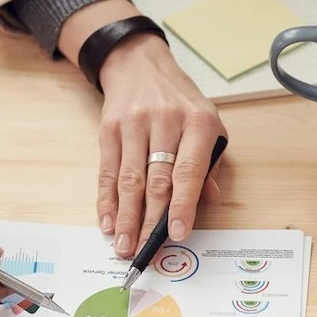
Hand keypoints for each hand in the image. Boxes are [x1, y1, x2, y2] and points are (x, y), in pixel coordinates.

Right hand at [97, 34, 225, 256]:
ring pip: (130, 180)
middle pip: (157, 180)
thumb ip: (210, 165)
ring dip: (126, 217)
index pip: (189, 171)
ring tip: (124, 245)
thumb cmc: (181, 103)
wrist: (141, 65)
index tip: (178, 234)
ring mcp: (134, 124)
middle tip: (145, 250)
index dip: (183, 205)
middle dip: (150, 221)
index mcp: (198, 122)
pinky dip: (107, 200)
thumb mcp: (208, 125)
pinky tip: (108, 221)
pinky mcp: (110, 129)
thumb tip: (207, 201)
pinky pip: (108, 171)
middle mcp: (166, 121)